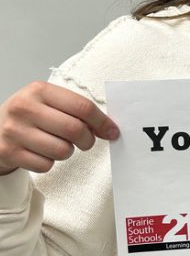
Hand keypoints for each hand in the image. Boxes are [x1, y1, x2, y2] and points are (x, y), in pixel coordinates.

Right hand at [0, 82, 118, 175]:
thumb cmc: (27, 115)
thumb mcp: (47, 101)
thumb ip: (74, 109)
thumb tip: (106, 126)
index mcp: (40, 90)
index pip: (82, 106)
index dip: (101, 121)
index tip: (112, 131)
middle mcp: (25, 108)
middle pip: (74, 129)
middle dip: (88, 140)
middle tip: (87, 142)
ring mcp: (14, 131)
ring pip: (61, 150)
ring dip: (67, 152)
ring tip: (58, 145)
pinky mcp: (8, 153)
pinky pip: (45, 165)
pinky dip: (49, 163)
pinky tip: (41, 153)